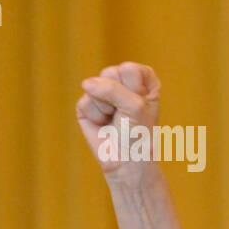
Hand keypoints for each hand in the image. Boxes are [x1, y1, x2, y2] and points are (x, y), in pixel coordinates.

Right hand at [75, 62, 161, 178]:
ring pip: (95, 85)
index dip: (134, 88)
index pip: (131, 68)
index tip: (141, 106)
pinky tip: (102, 124)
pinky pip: (85, 101)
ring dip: (106, 107)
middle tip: (126, 114)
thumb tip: (85, 83)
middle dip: (118, 96)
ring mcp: (103, 93)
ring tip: (115, 120)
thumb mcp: (135, 107)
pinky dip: (95, 116)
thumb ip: (112, 89)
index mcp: (143, 81)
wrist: (126, 160)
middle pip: (111, 72)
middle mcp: (123, 84)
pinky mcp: (87, 105)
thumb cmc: (138, 133)